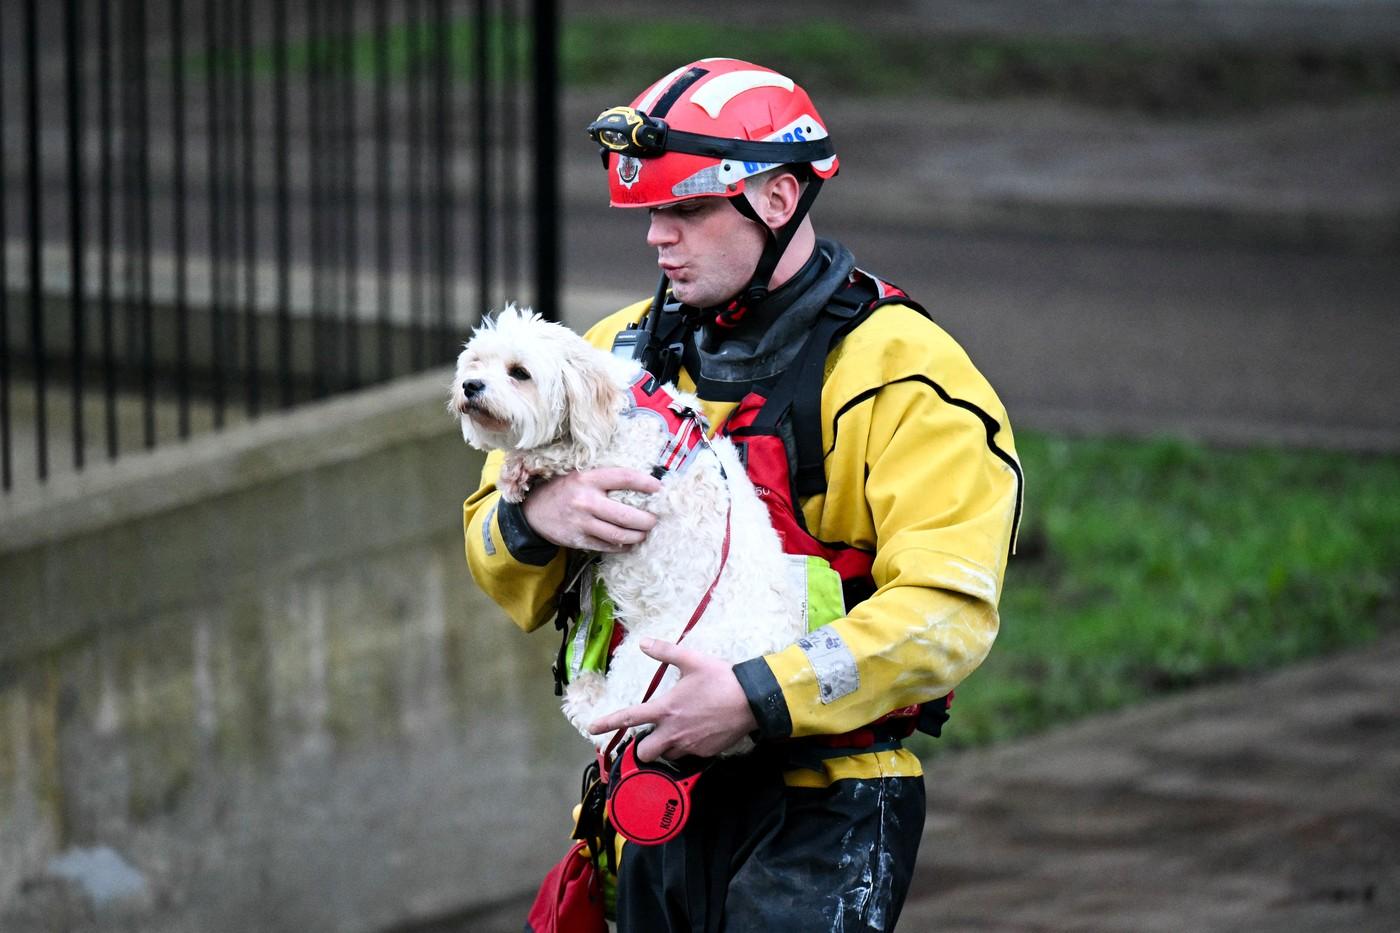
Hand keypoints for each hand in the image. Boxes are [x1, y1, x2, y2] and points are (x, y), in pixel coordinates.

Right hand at [520, 468, 661, 552]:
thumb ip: (605, 479)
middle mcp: (586, 501)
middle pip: (626, 515)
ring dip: (638, 536)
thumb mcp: (580, 475)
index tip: (659, 487)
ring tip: (645, 532)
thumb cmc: (563, 490)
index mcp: (588, 479)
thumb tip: (640, 482)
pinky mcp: (579, 540)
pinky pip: (608, 546)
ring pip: (619, 534)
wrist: (533, 512)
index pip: (624, 478)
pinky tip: (630, 542)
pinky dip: (623, 546)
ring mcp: (582, 523)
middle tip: (656, 519)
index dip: (645, 483)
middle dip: (647, 520)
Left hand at [589, 639, 758, 760]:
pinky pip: (689, 756)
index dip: (607, 723)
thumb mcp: (692, 660)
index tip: (592, 729)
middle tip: (651, 736)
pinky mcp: (706, 753)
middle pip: (645, 752)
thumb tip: (643, 643)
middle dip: (643, 748)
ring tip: (678, 731)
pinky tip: (697, 733)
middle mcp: (674, 732)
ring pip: (668, 755)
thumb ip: (665, 652)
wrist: (753, 700)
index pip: (629, 718)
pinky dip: (688, 748)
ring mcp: (690, 745)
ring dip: (667, 747)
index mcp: (666, 708)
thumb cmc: (722, 679)